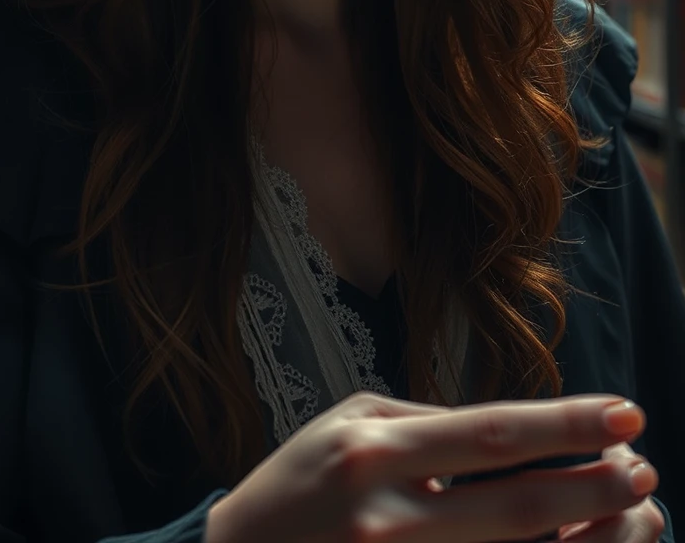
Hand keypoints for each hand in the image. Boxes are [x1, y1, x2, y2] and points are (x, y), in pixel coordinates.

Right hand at [205, 391, 660, 542]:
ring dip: (580, 537)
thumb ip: (427, 426)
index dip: (565, 424)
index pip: (490, 433)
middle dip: (593, 488)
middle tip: (646, 467)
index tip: (624, 412)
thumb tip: (512, 431)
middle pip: (516, 508)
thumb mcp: (351, 423)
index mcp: (375, 450)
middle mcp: (388, 517)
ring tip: (631, 512)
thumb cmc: (297, 485)